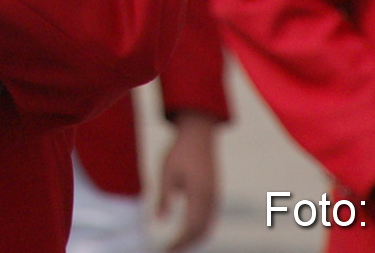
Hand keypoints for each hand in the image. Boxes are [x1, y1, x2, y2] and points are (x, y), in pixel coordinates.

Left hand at [156, 113, 218, 249]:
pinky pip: (210, 217)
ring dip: (194, 238)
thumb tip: (159, 221)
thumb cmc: (179, 152)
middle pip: (201, 231)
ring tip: (177, 245)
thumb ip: (163, 198)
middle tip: (169, 251)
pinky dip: (200, 229)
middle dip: (186, 244)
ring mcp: (215, 196)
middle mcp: (211, 199)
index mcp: (199, 195)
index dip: (179, 243)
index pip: (191, 229)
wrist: (198, 134)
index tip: (166, 251)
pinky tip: (188, 231)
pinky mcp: (214, 192)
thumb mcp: (166, 173)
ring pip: (208, 226)